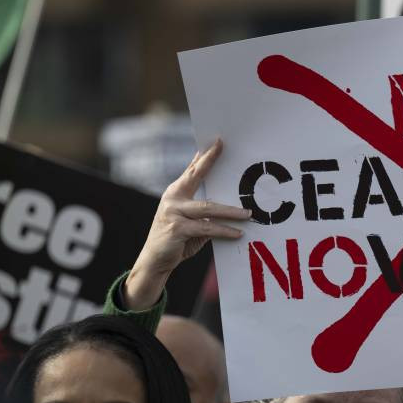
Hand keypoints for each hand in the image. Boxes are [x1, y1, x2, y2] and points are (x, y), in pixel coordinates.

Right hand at [125, 139, 250, 309]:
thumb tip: (230, 208)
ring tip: (248, 214)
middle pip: (196, 177)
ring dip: (231, 212)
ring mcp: (173, 212)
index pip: (192, 171)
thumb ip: (204, 213)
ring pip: (208, 208)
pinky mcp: (177, 229)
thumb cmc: (175, 240)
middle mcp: (173, 198)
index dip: (204, 157)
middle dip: (210, 161)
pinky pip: (207, 228)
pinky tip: (237, 233)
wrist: (154, 261)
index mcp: (175, 193)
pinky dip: (224, 231)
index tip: (216, 142)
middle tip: (223, 147)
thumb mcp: (190, 222)